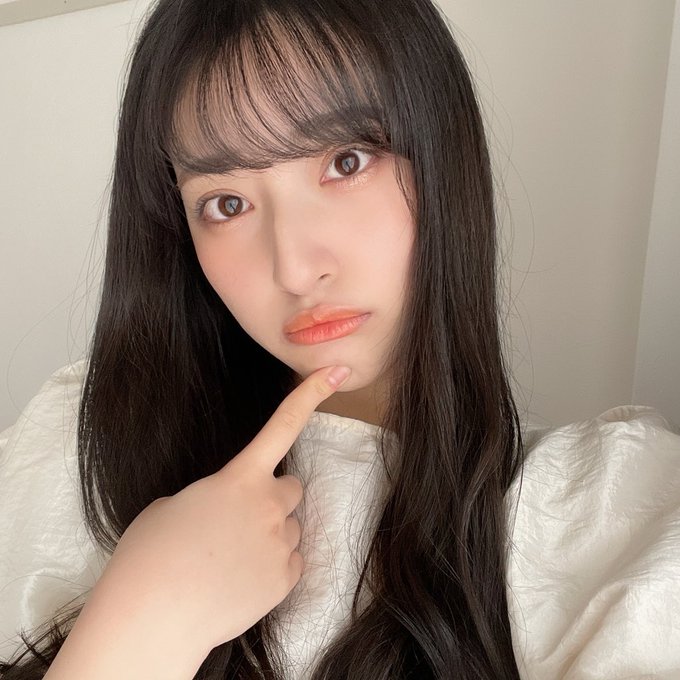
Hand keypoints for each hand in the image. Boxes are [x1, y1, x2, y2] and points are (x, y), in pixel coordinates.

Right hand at [89, 365, 351, 654]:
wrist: (154, 618)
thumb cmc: (151, 556)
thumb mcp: (172, 507)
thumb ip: (212, 497)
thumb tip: (223, 511)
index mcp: (240, 478)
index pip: (283, 426)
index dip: (311, 395)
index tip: (336, 372)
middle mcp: (269, 505)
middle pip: (292, 488)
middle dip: (273, 499)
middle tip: (240, 522)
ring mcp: (281, 543)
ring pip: (290, 528)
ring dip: (270, 535)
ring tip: (232, 559)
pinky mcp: (286, 580)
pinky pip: (290, 563)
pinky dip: (271, 568)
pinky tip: (240, 581)